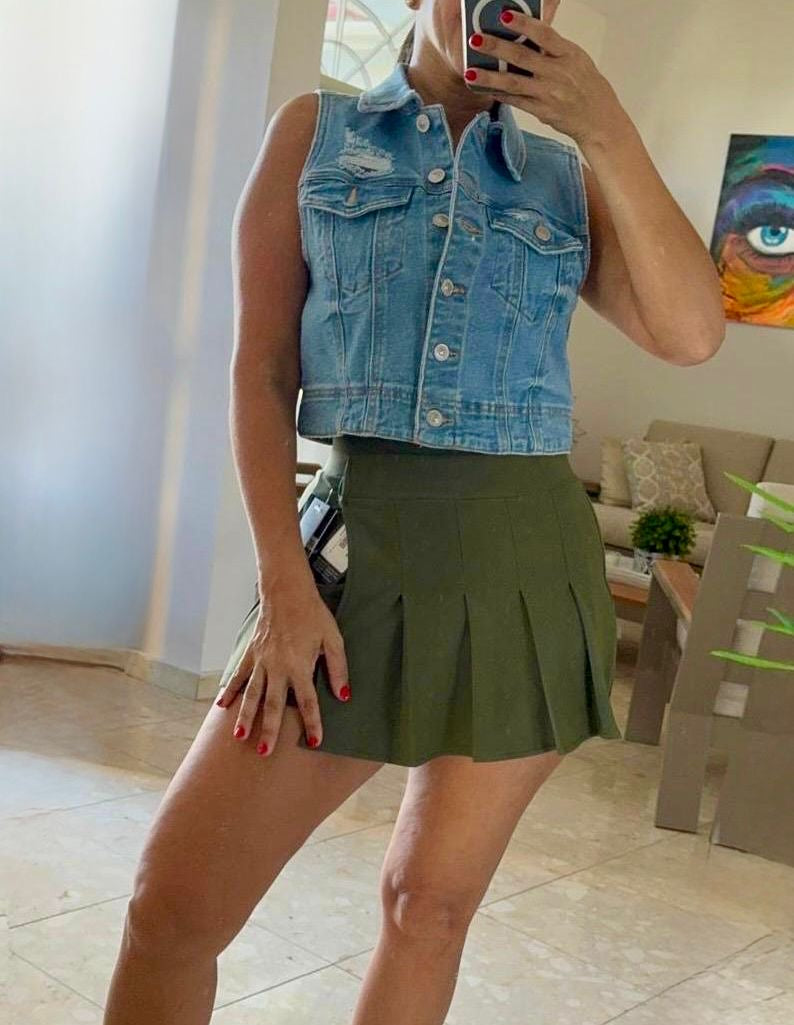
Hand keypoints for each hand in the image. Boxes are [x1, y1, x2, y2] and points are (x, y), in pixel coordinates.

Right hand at [216, 579, 350, 755]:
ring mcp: (261, 661)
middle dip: (270, 729)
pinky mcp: (250, 653)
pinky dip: (229, 691)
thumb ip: (338, 668)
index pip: (308, 701)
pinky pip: (238, 676)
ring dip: (245, 716)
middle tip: (265, 752)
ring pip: (251, 694)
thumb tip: (344, 696)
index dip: (312, 722)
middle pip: (274, 704)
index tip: (315, 741)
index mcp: (300, 664)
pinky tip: (221, 707)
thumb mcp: (333, 638)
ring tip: (240, 737)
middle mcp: (278, 666)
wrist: (286, 591)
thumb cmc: (313, 615)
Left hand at [465, 10, 627, 147]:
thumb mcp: (576, 58)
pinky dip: (499, 94)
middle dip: (497, 47)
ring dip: (490, 76)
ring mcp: (549, 94)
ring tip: (470, 71)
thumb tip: (529, 27)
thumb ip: (553, 45)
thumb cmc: (586, 85)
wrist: (598, 119)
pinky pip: (516, 101)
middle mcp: (558, 73)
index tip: (504, 14)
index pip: (545, 34)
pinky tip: (483, 88)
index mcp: (568, 54)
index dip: (524, 23)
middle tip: (475, 38)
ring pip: (514, 83)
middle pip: (523, 57)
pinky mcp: (541, 111)